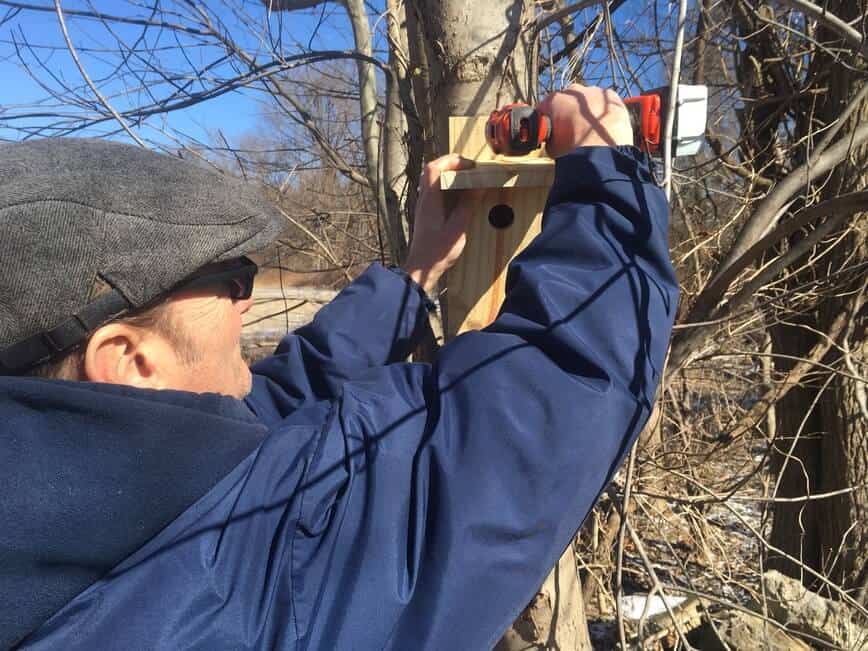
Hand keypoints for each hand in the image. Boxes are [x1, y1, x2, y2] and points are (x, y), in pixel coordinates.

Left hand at [403, 154, 478, 293]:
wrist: (421, 269)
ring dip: (449, 175)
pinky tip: (460, 195)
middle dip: (451, 164)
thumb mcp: (457, 228)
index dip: (451, 161)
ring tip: (467, 179)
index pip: (434, 167)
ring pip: (433, 180)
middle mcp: (424, 200)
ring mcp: (424, 206)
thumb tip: (478, 187)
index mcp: (429, 200)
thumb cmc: (437, 252)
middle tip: (469, 168)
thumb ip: (467, 205)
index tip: (469, 165)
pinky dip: (448, 187)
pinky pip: (435, 191)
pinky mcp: (427, 214)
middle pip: (432, 170)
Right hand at [537, 84, 632, 157]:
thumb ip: (551, 136)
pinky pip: (605, 101)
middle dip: (569, 111)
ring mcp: (593, 90)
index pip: (547, 107)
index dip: (549, 120)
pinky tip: (605, 123)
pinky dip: (604, 110)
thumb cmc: (572, 149)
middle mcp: (572, 90)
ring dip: (588, 110)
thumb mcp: (552, 147)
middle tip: (573, 130)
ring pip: (587, 99)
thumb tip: (554, 140)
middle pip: (568, 100)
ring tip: (592, 129)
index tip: (554, 130)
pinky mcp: (611, 95)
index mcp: (553, 100)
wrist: (599, 148)